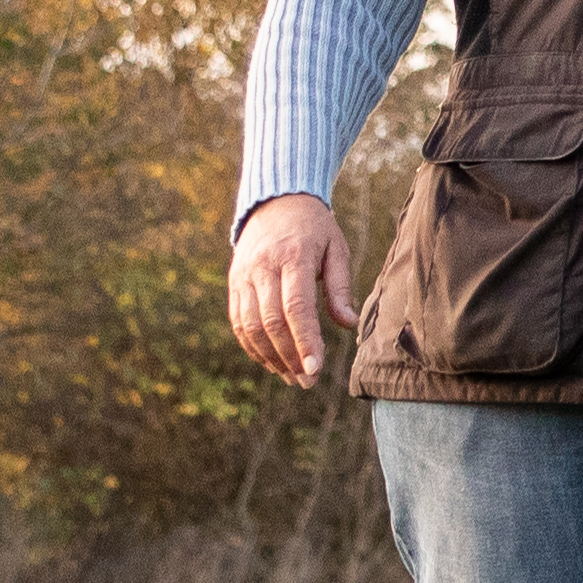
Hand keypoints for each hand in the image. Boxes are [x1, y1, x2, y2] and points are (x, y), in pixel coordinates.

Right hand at [228, 194, 356, 384]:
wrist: (275, 200)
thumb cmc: (314, 228)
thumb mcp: (336, 248)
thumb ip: (339, 287)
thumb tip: (348, 324)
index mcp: (293, 256)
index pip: (296, 306)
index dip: (305, 340)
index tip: (316, 368)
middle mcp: (262, 267)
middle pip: (271, 321)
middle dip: (289, 357)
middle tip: (308, 381)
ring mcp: (243, 276)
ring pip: (250, 326)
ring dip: (270, 357)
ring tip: (292, 377)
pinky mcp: (234, 283)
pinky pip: (238, 321)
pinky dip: (252, 347)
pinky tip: (272, 362)